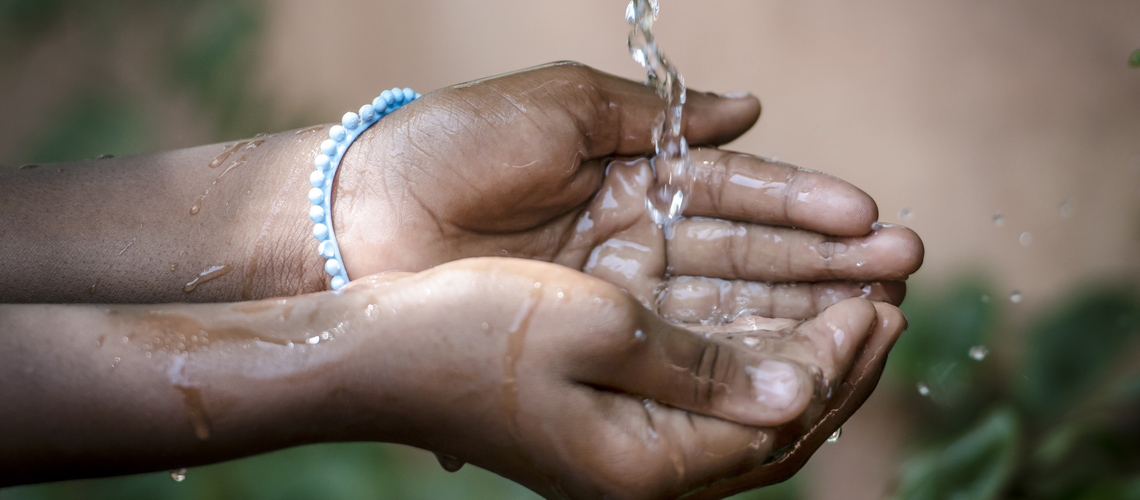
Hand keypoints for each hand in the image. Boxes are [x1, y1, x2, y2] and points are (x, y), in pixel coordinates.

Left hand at [334, 62, 922, 318]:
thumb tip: (753, 107)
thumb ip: (656, 113)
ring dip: (800, 308)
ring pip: (724, 304)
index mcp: (631, 173)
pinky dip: (736, 349)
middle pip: (747, 254)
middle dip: (825, 260)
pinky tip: (796, 356)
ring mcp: (615, 293)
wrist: (361, 214)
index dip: (804, 205)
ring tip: (876, 312)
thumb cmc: (454, 145)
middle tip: (903, 269)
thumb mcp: (561, 106)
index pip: (736, 193)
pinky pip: (675, 346)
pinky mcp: (591, 338)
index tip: (870, 218)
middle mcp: (634, 237)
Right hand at [334, 258, 906, 498]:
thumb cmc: (470, 332)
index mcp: (645, 466)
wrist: (377, 353)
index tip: (876, 299)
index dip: (838, 359)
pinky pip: (704, 404)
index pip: (780, 422)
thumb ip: (701, 366)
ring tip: (850, 307)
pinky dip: (748, 364)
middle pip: (775, 433)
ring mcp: (623, 454)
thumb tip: (795, 388)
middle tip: (887, 302)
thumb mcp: (596, 328)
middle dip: (839, 367)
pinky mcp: (607, 426)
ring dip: (801, 361)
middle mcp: (642, 475)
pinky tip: (769, 327)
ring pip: (745, 418)